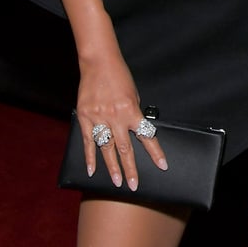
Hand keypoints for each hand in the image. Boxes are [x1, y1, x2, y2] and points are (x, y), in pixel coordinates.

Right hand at [77, 52, 167, 189]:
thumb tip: (134, 131)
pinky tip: (92, 170)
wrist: (98, 62)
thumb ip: (133, 114)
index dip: (155, 152)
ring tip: (117, 182)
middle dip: (130, 168)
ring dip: (112, 167)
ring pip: (106, 148)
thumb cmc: (119, 77)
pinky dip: (90, 157)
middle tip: (133, 184)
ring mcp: (98, 117)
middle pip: (124, 148)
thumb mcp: (134, 95)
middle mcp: (115, 116)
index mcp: (131, 110)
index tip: (162, 165)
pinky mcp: (84, 116)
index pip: (146, 136)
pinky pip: (88, 141)